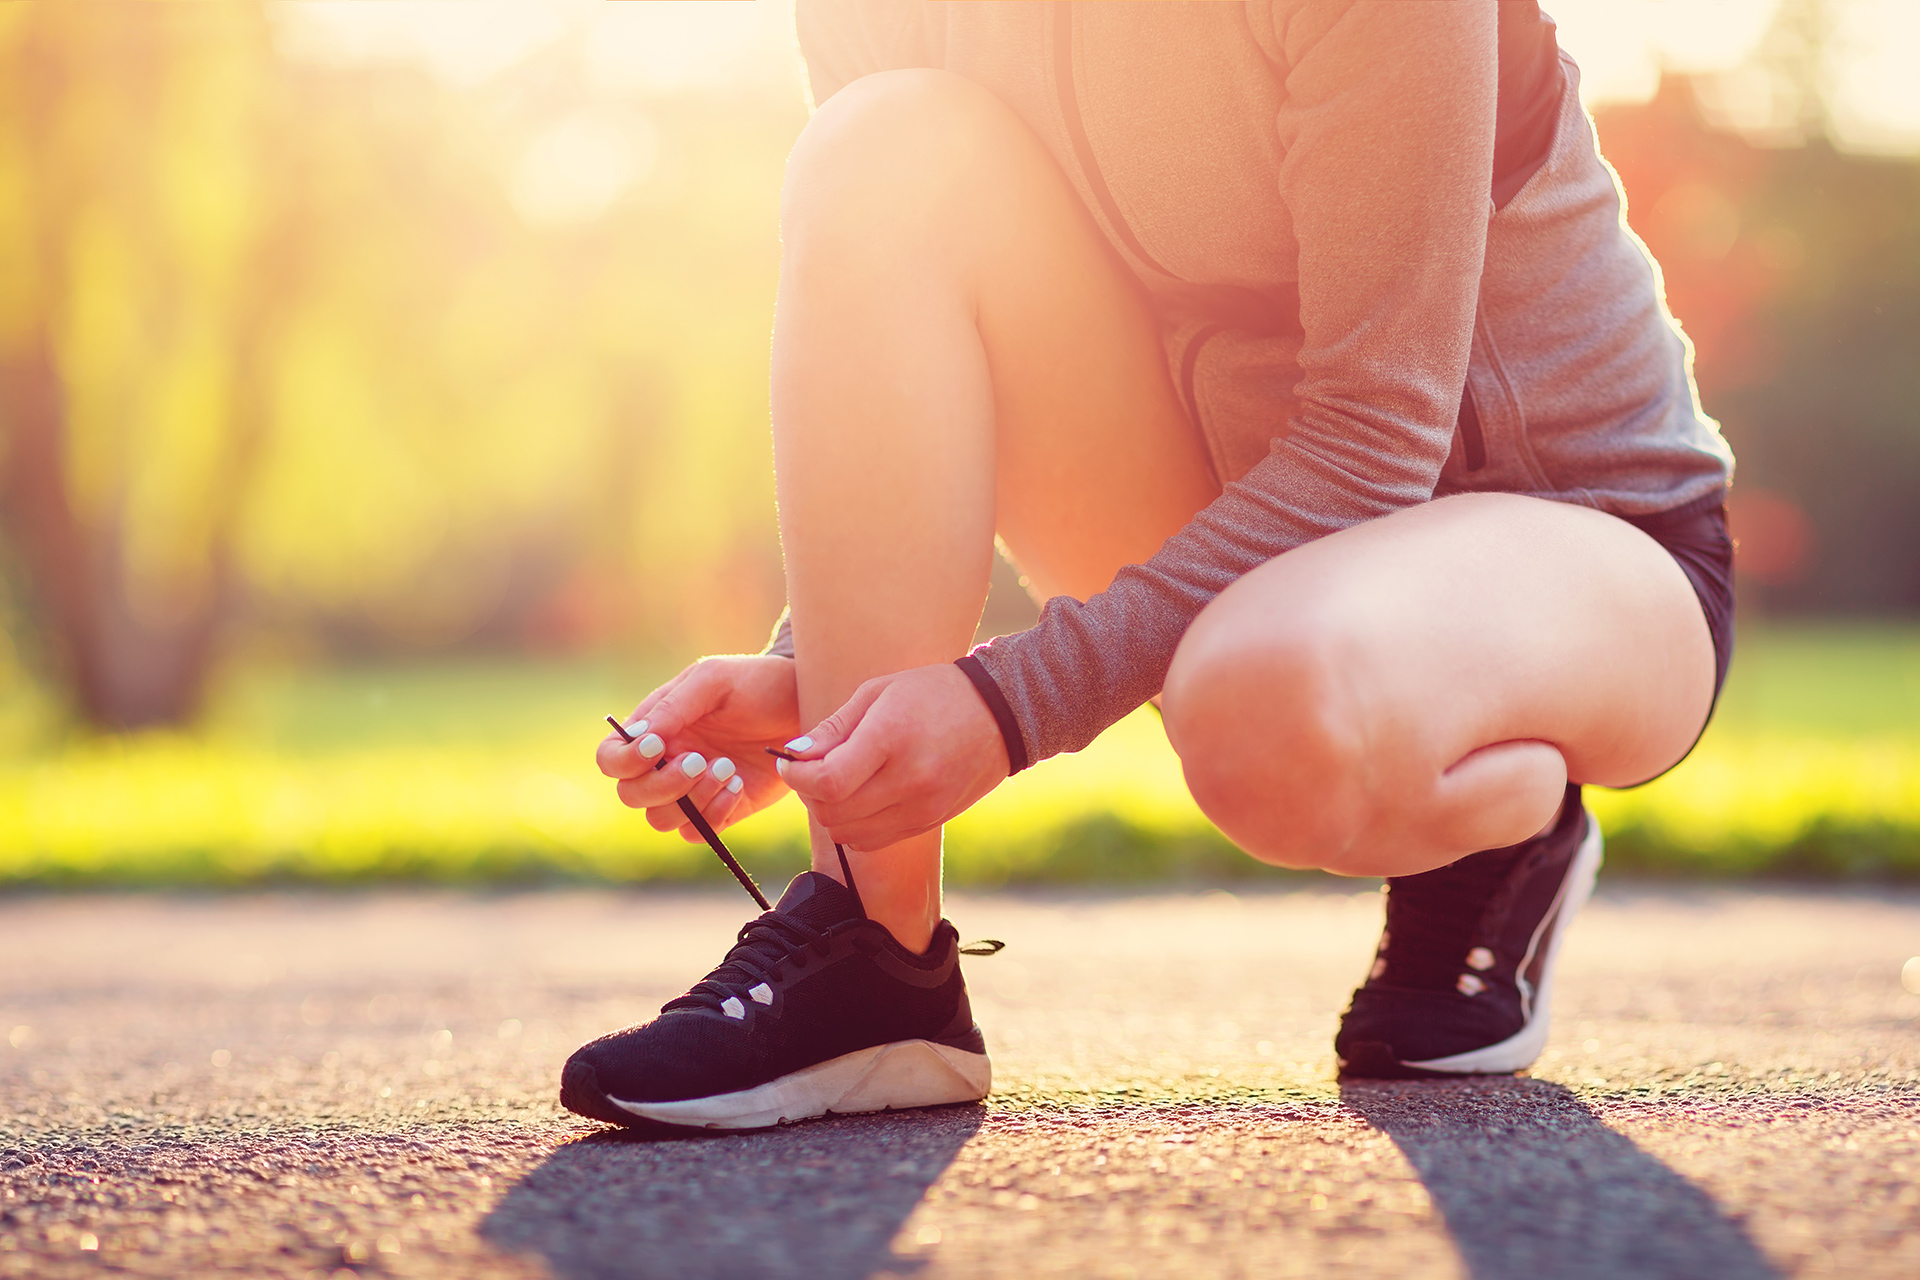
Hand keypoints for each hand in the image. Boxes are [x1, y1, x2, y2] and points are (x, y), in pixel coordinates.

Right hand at [597, 655, 800, 841]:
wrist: (805, 704)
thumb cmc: (757, 683)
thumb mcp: (714, 680)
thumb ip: (672, 706)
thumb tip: (637, 737)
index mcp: (655, 729)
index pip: (611, 758)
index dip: (624, 761)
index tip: (658, 746)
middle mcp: (666, 763)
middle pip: (631, 795)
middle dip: (662, 784)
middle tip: (700, 760)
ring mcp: (692, 790)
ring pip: (662, 819)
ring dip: (692, 799)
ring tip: (728, 768)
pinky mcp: (722, 809)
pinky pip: (697, 832)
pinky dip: (713, 814)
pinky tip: (738, 785)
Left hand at [775, 663, 1010, 850]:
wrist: (1002, 715)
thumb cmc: (933, 693)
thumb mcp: (879, 692)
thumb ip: (834, 728)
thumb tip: (794, 756)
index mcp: (892, 737)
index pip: (827, 780)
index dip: (796, 777)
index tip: (790, 762)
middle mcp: (908, 779)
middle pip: (833, 812)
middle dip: (810, 793)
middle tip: (812, 770)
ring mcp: (922, 806)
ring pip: (849, 834)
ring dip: (831, 813)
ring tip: (839, 783)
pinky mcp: (929, 822)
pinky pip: (873, 841)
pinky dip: (856, 826)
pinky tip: (863, 797)